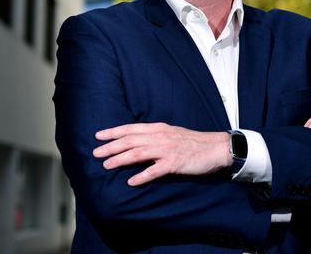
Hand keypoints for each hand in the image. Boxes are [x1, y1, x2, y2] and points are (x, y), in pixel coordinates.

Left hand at [93, 123, 231, 185]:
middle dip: (111, 146)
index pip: (131, 128)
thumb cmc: (193, 142)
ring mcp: (167, 150)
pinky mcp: (174, 164)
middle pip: (131, 140)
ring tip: (106, 165)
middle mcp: (160, 137)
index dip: (114, 132)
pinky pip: (154, 171)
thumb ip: (155, 137)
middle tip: (95, 152)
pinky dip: (142, 176)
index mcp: (158, 128)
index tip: (98, 135)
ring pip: (138, 153)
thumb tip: (137, 142)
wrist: (215, 147)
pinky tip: (131, 182)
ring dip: (121, 159)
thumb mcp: (171, 133)